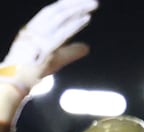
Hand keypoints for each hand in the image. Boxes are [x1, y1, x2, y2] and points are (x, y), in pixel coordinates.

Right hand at [0, 0, 94, 115]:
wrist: (16, 78)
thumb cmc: (33, 70)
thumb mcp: (55, 57)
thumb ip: (71, 51)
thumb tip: (87, 47)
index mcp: (34, 28)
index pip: (51, 12)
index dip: (67, 5)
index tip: (80, 1)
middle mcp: (35, 28)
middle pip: (57, 11)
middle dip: (75, 4)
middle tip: (93, 2)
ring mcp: (39, 35)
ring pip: (60, 17)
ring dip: (77, 10)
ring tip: (92, 6)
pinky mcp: (44, 44)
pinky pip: (61, 31)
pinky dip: (74, 24)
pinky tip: (86, 18)